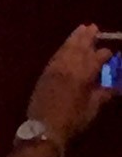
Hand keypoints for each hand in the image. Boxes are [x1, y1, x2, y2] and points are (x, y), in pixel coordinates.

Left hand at [28, 24, 112, 144]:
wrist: (44, 129)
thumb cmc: (72, 121)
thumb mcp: (92, 108)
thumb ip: (102, 94)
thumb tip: (112, 86)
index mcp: (82, 76)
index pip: (95, 59)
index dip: (103, 54)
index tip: (109, 51)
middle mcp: (67, 68)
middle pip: (78, 48)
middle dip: (86, 37)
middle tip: (93, 27)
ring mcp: (53, 70)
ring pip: (65, 50)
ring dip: (73, 39)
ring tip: (81, 29)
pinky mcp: (44, 75)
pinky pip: (55, 57)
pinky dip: (62, 49)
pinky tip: (66, 46)